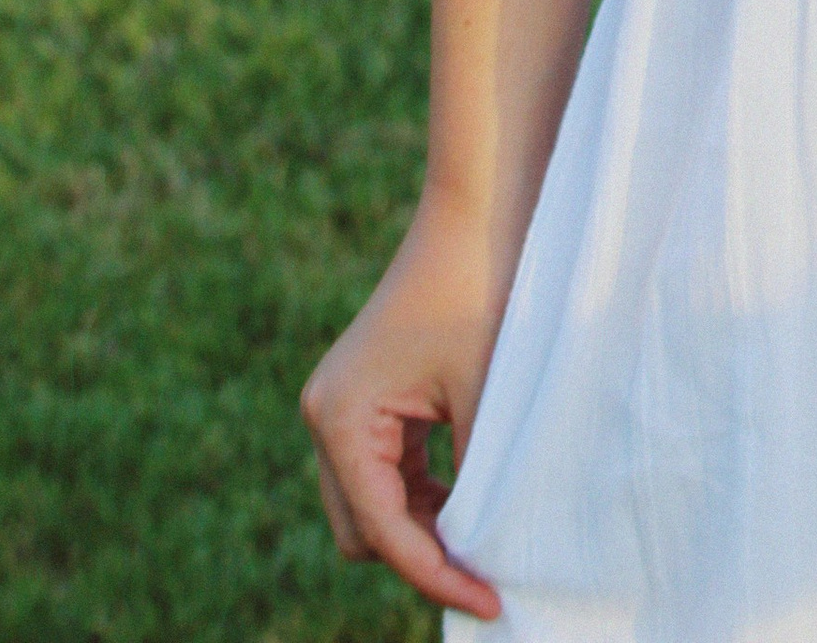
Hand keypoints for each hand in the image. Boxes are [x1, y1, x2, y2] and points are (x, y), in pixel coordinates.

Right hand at [301, 200, 505, 616]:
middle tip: (489, 579)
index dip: (436, 574)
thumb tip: (482, 553)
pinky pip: (385, 473)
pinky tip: (473, 500)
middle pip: (363, 531)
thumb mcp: (484, 397)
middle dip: (423, 558)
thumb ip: (476, 479)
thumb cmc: (481, 294)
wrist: (477, 214)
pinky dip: (423, 496)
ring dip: (424, 529)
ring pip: (372, 506)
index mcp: (341, 417)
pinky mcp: (366, 397)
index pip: (384, 531)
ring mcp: (341, 406)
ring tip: (488, 545)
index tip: (490, 602)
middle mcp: (327, 416)